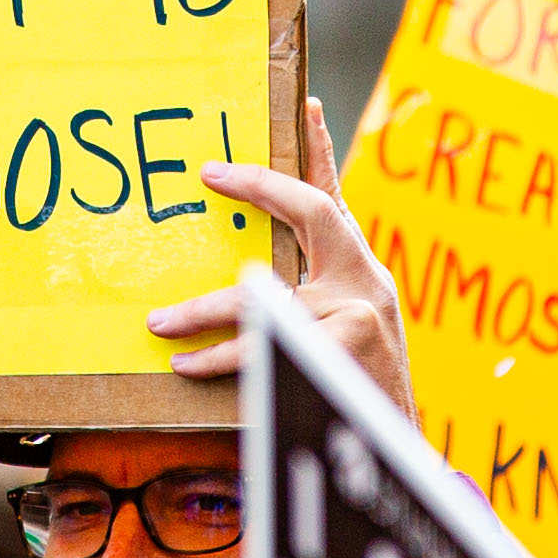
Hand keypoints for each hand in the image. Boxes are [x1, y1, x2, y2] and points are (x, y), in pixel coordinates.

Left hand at [142, 98, 413, 416]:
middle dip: (261, 185)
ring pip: (266, 298)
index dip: (319, 150)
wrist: (398, 453)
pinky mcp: (342, 353)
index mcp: (361, 272)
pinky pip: (264, 348)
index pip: (338, 199)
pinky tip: (188, 362)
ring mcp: (357, 315)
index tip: (304, 105)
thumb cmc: (358, 391)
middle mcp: (365, 283)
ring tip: (159, 323)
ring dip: (205, 311)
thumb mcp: (345, 333)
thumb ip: (310, 298)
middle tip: (211, 173)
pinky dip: (220, 357)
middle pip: (311, 213)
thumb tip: (247, 278)